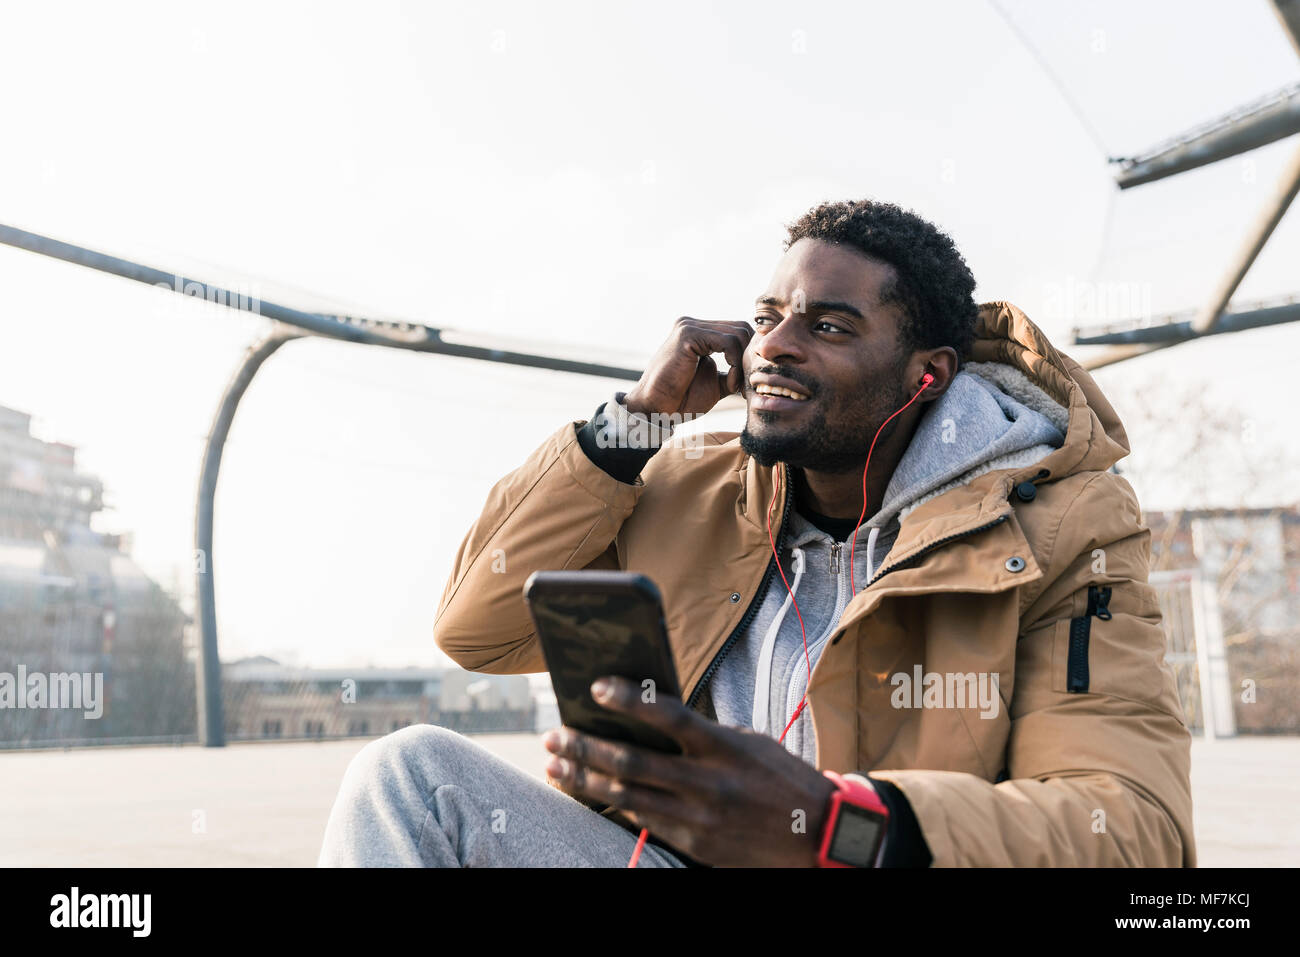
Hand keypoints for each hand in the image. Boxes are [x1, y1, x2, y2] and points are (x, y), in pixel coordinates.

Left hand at [542, 675, 836, 866]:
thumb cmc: (781, 778)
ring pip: (626, 794)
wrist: (816, 833)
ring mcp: (698, 816)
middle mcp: (707, 781)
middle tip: (553, 735)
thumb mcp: (749, 743)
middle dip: (584, 746)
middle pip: (630, 759)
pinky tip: (590, 793)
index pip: (667, 715)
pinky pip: (643, 820)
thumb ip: (703, 734)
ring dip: (584, 778)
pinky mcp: (695, 843)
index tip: (596, 687)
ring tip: (556, 766)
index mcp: (723, 746)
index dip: (629, 698)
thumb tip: (653, 720)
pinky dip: (612, 804)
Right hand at [623, 318, 753, 416]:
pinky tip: (730, 382)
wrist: (657, 410)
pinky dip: (735, 362)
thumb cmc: (682, 400)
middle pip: (742, 328)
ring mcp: (689, 326)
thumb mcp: (716, 383)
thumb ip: (733, 370)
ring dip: (743, 362)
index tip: (745, 383)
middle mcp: (693, 324)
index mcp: (699, 332)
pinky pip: (727, 341)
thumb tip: (755, 365)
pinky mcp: (687, 334)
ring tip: (735, 386)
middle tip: (745, 384)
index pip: (738, 330)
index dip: (748, 354)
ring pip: (737, 333)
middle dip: (749, 356)